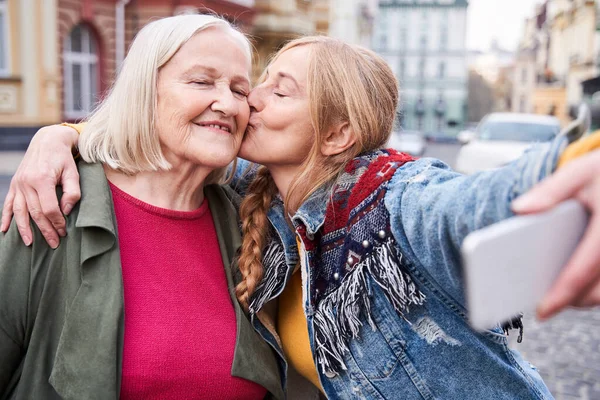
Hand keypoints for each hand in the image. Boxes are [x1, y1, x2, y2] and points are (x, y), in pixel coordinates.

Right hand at [0, 125, 79, 247]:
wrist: (47, 141)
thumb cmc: (64, 158)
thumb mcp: (73, 173)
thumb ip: (72, 192)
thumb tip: (66, 211)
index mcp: (42, 179)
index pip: (49, 208)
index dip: (57, 222)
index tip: (64, 231)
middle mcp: (27, 182)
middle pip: (35, 213)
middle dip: (45, 230)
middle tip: (54, 243)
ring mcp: (18, 183)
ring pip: (20, 211)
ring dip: (24, 229)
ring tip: (30, 243)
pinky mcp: (15, 184)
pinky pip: (9, 203)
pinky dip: (6, 217)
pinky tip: (4, 230)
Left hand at [512, 149, 599, 319]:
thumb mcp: (581, 172)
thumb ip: (551, 190)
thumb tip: (519, 209)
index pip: (583, 269)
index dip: (561, 294)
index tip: (541, 312)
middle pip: (597, 290)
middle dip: (569, 300)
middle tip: (542, 304)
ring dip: (584, 296)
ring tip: (555, 294)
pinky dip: (594, 286)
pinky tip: (571, 280)